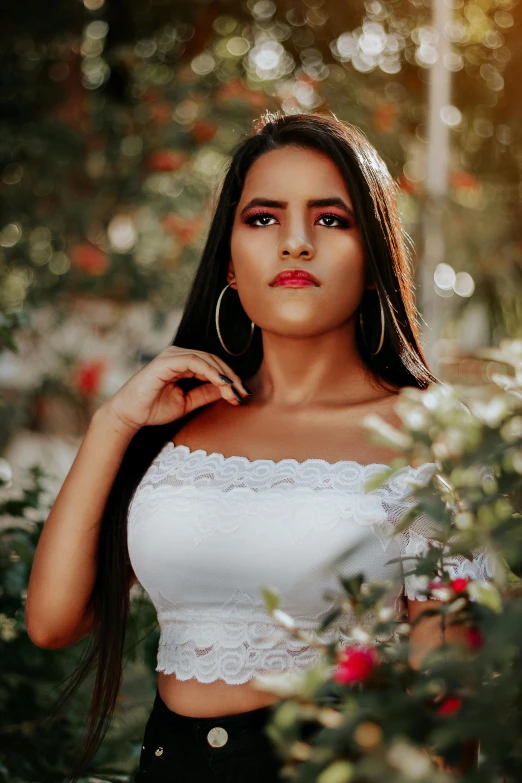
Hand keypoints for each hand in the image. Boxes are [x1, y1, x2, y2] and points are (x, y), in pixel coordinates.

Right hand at [98, 346, 250, 431]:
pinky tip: (221, 384)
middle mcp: (178, 355)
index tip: (241, 395)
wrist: (129, 415)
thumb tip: (227, 389)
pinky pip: (195, 361)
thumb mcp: (187, 403)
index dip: (230, 379)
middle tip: (243, 394)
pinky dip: (211, 372)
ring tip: (234, 392)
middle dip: (231, 377)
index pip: (213, 366)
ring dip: (224, 375)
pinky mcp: (167, 361)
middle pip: (214, 360)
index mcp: (183, 363)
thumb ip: (205, 394)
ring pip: (207, 359)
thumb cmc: (153, 408)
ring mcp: (172, 356)